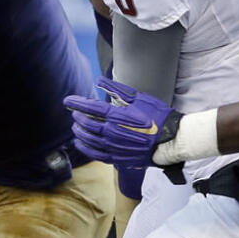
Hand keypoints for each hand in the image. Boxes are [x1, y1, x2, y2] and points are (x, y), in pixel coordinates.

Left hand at [64, 77, 180, 167]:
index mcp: (117, 116)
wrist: (170, 140)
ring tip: (76, 126)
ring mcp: (113, 147)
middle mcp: (112, 132)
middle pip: (87, 124)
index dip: (77, 102)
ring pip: (89, 139)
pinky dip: (85, 147)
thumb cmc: (158, 116)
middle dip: (78, 117)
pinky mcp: (117, 158)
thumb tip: (99, 80)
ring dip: (79, 132)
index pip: (91, 107)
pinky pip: (95, 154)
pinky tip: (80, 143)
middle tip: (73, 112)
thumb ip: (117, 89)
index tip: (68, 100)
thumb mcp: (139, 98)